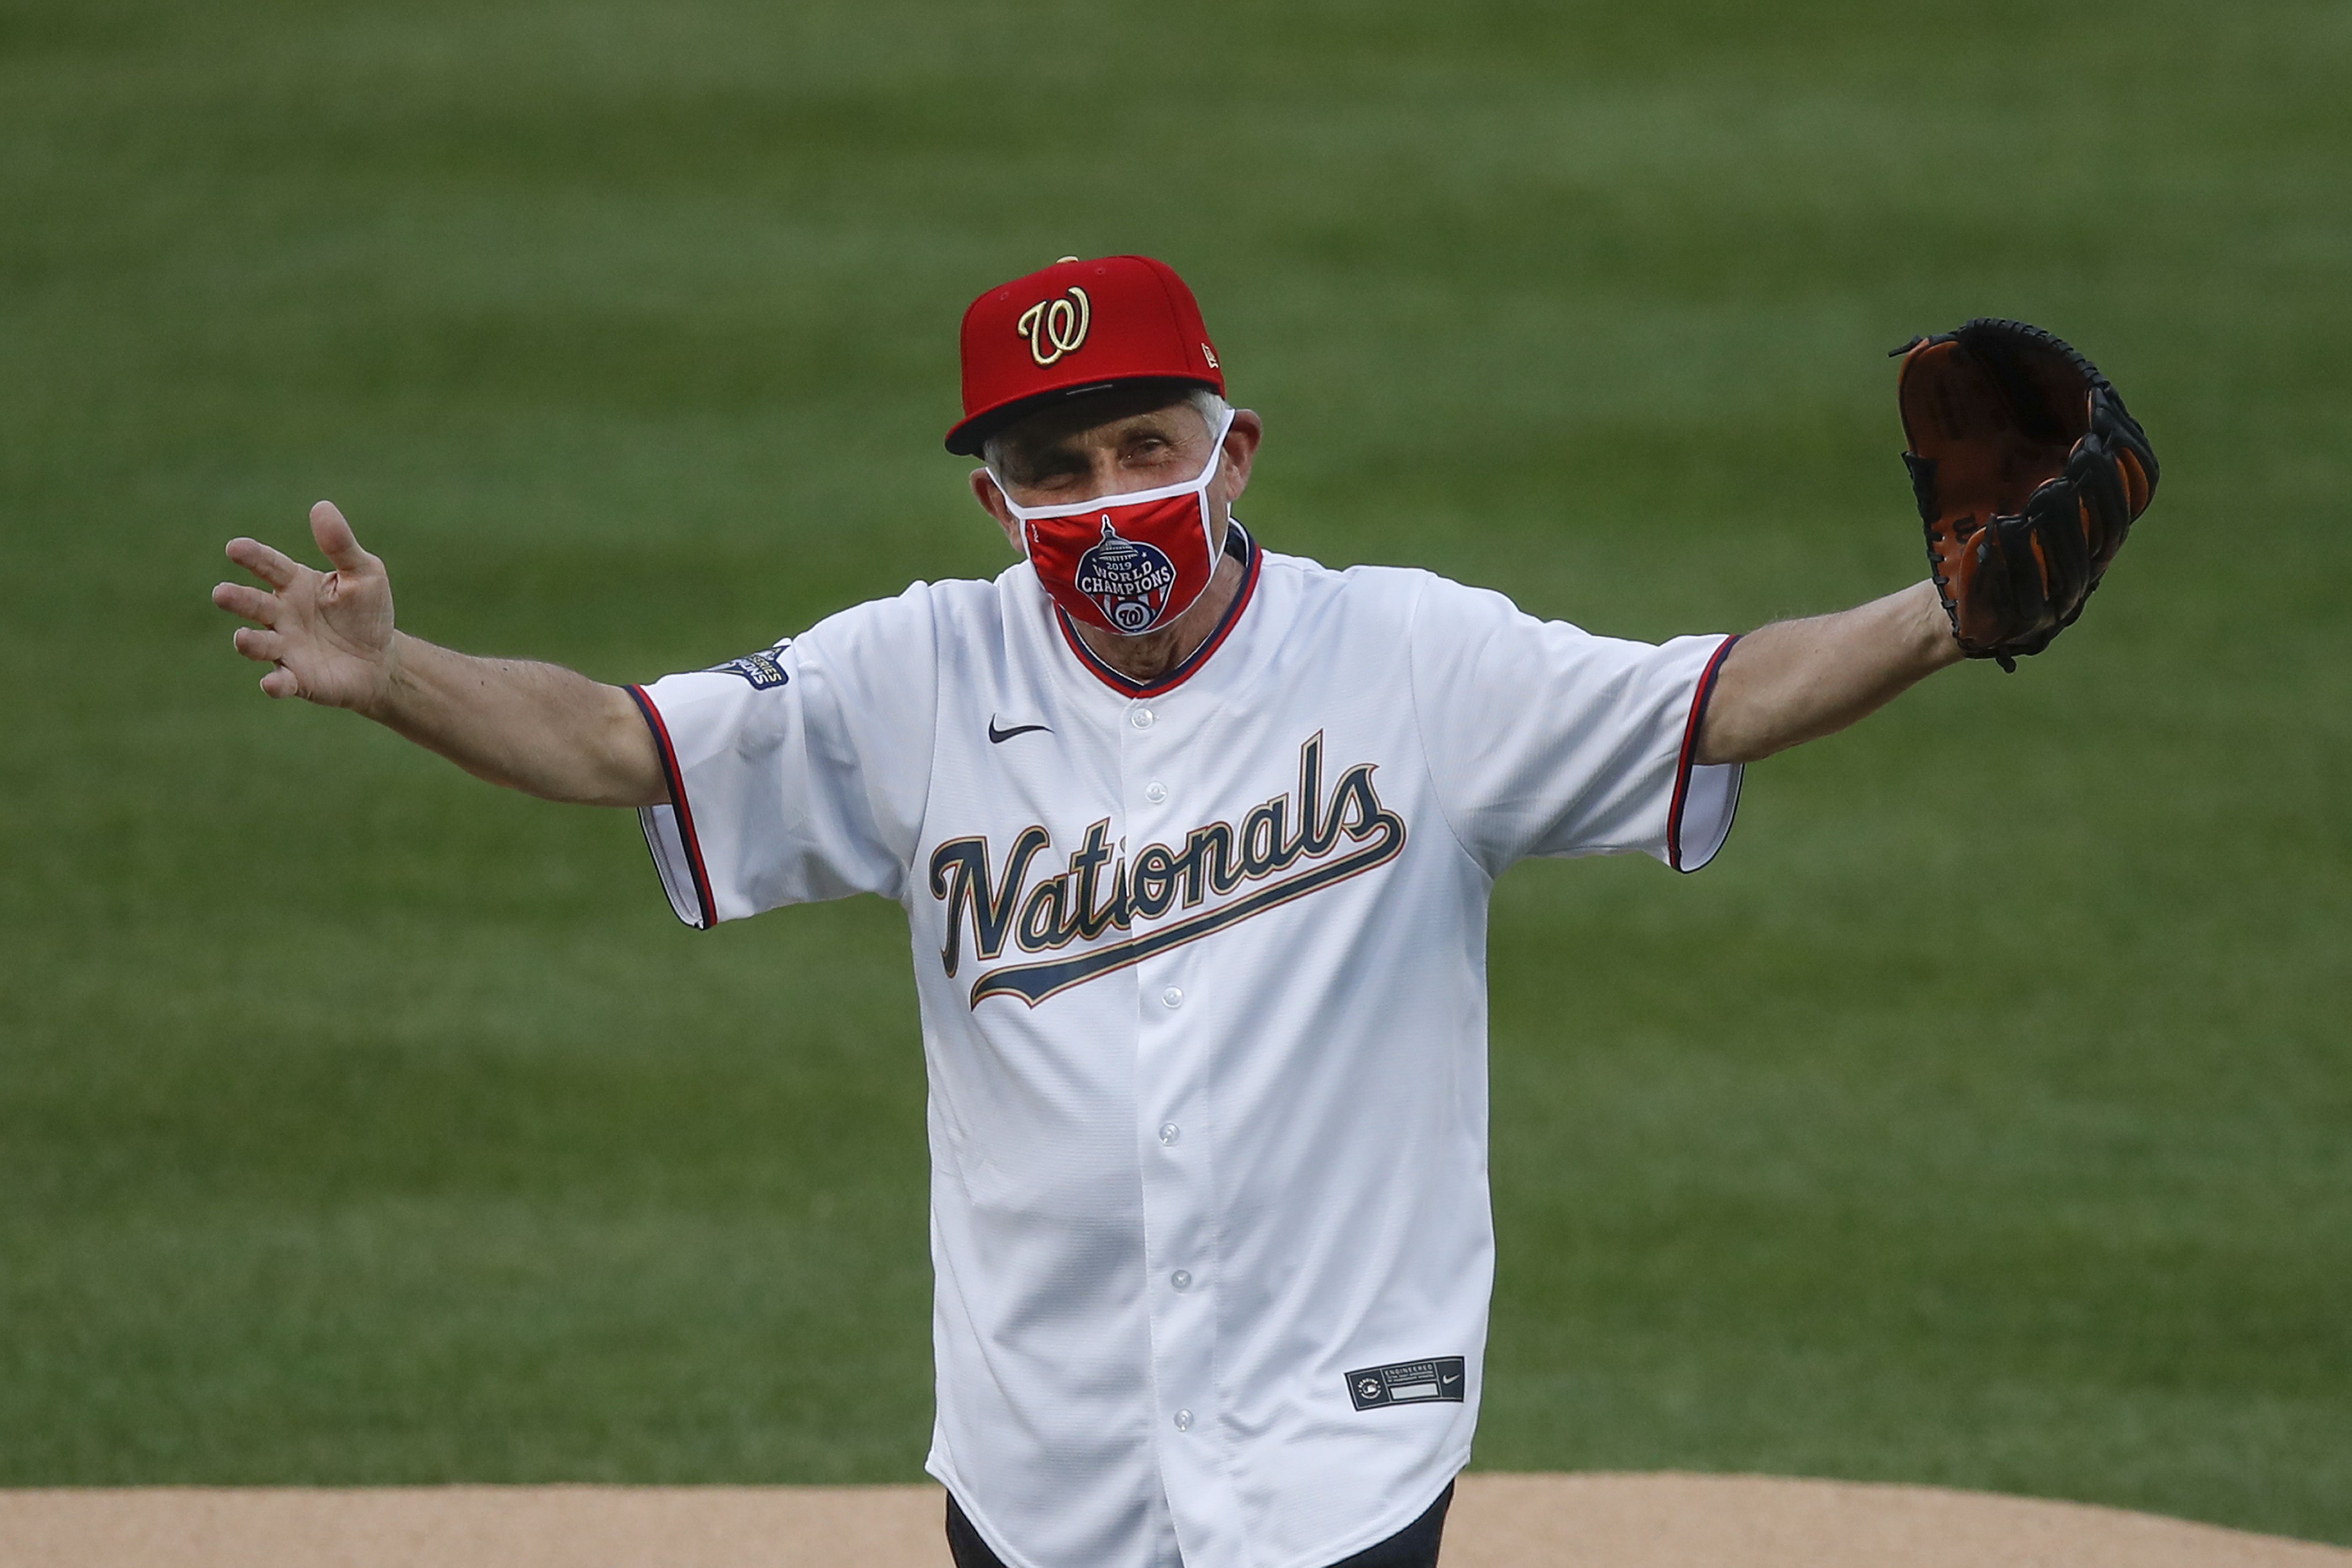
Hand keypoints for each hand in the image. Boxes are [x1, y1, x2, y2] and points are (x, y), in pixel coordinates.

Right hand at [212, 500, 397, 709]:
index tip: (235, 547)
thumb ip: (341, 545)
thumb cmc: (367, 612)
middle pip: (253, 604)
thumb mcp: (365, 574)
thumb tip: (321, 506)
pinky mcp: (297, 679)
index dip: (252, 557)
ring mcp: (286, 648)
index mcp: (294, 585)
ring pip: (259, 643)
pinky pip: (281, 682)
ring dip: (249, 642)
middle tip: (222, 593)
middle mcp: (281, 615)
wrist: (382, 659)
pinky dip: (275, 684)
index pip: (269, 566)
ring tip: (243, 638)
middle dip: (237, 599)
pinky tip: (272, 684)